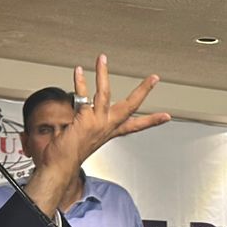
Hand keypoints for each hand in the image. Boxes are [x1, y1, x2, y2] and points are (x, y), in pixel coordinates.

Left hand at [25, 53, 168, 215]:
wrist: (60, 167)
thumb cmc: (69, 155)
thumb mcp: (85, 138)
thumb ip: (88, 123)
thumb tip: (83, 110)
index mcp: (109, 132)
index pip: (135, 126)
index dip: (152, 121)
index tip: (166, 116)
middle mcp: (106, 126)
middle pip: (130, 106)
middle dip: (143, 91)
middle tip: (154, 78)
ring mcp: (96, 122)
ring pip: (105, 93)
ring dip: (102, 74)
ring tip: (102, 59)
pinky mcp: (84, 119)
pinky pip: (82, 96)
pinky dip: (80, 82)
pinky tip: (78, 71)